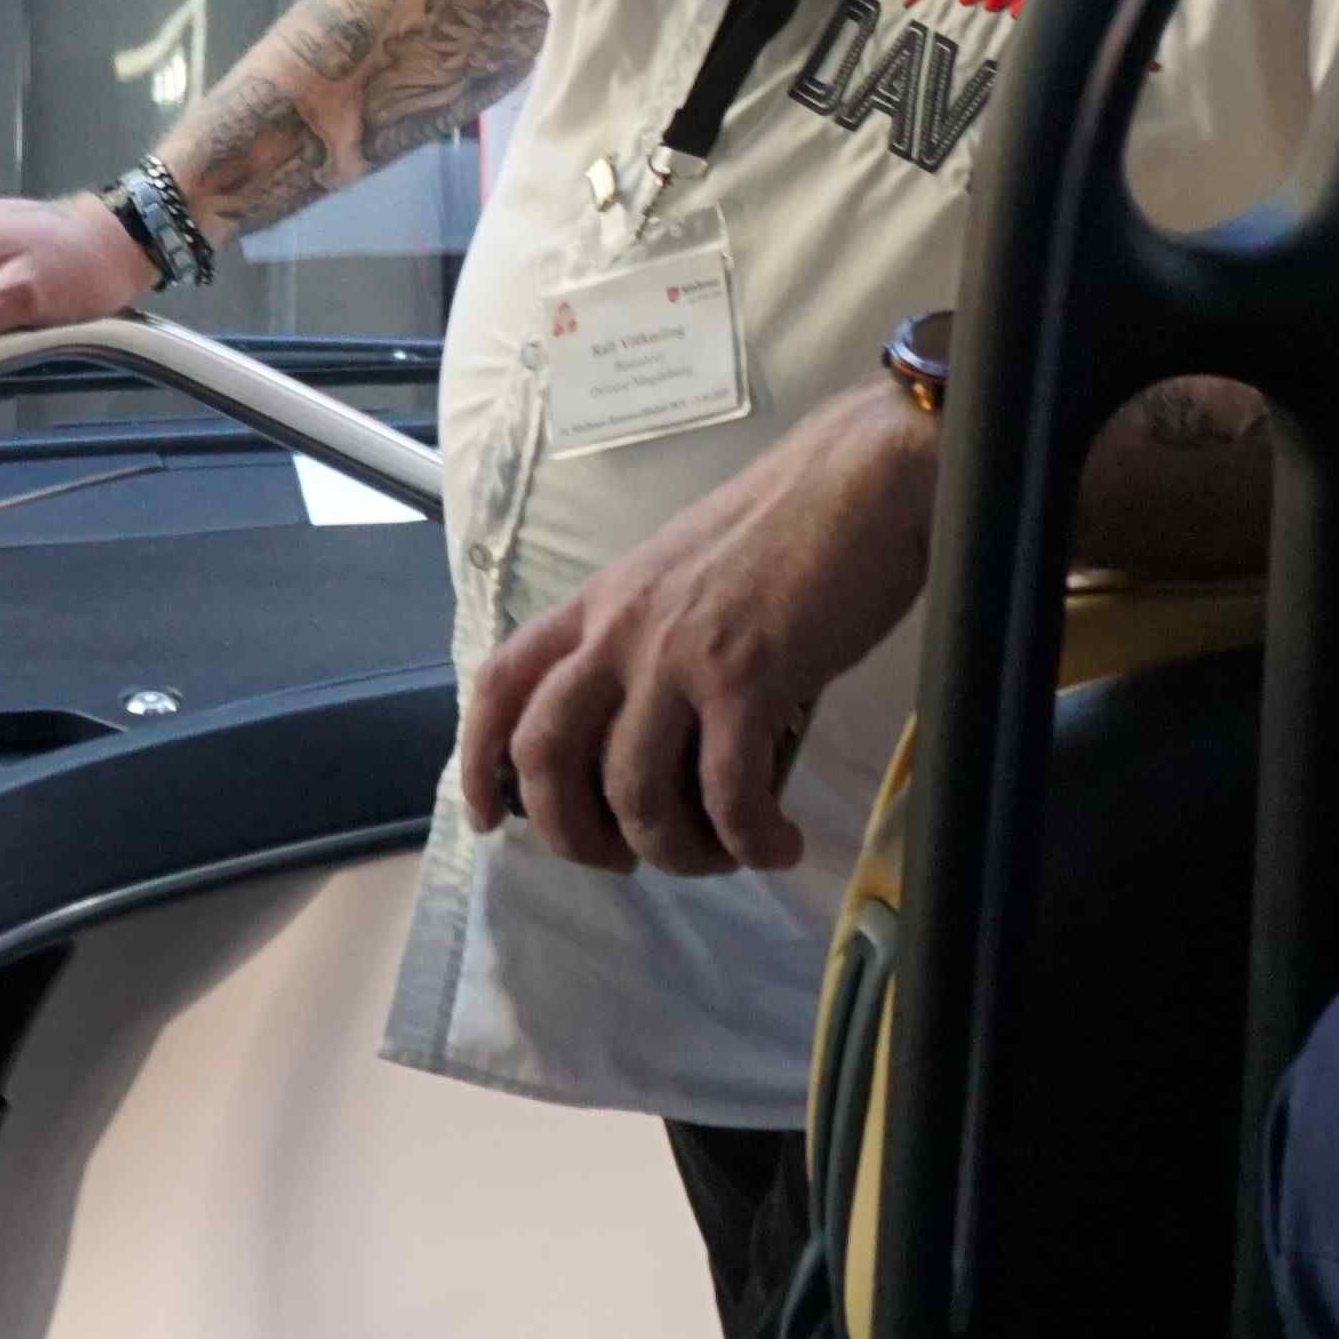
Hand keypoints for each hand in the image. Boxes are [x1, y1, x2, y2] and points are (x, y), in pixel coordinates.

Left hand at [459, 383, 937, 878]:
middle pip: (545, 755)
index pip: (502, 682)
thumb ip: (644, 639)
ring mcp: (677, 654)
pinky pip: (728, 795)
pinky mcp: (747, 678)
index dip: (478, 760)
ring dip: (676, 851)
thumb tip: (645, 732)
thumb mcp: (679, 574)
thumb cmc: (782, 525)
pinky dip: (750, 840)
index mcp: (598, 601)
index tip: (490, 819)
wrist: (860, 478)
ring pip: (634, 793)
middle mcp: (619, 629)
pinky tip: (779, 843)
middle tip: (628, 859)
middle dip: (574, 834)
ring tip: (724, 855)